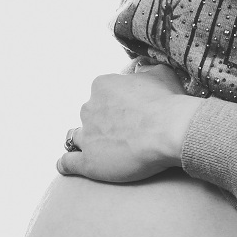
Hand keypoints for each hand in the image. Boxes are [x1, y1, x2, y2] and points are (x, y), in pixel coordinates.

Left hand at [57, 62, 204, 182]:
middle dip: (100, 123)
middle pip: (89, 115)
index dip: (114, 104)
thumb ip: (147, 70)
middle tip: (121, 133)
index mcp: (101, 85)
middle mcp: (89, 108)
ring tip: (96, 149)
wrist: (169, 131)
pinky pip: (67, 162)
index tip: (128, 113)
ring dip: (84, 141)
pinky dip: (67, 164)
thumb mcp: (161, 74)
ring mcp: (86, 135)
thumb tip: (141, 69)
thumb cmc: (167, 102)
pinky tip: (68, 167)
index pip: (101, 94)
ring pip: (75, 137)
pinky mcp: (88, 161)